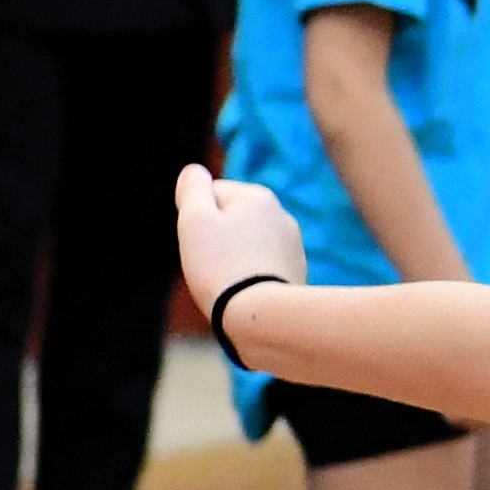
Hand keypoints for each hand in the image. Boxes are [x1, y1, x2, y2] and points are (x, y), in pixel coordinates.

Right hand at [177, 163, 308, 320]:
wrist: (261, 318)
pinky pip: (261, 270)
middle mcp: (282, 215)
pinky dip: (251, 280)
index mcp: (258, 196)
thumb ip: (192, 189)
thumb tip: (195, 172)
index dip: (196, 221)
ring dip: (233, 262)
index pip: (210, 196)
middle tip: (213, 267)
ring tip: (231, 284)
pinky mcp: (297, 275)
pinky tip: (248, 296)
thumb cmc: (221, 266)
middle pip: (229, 222)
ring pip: (245, 247)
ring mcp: (293, 246)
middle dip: (216, 242)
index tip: (201, 245)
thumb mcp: (195, 220)